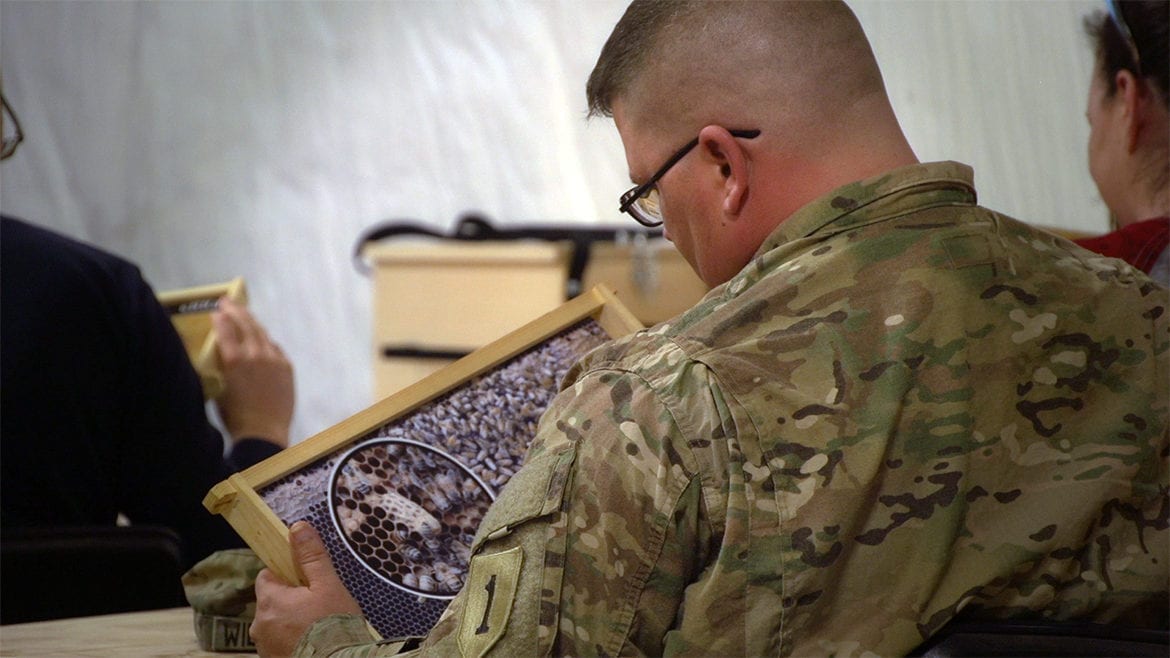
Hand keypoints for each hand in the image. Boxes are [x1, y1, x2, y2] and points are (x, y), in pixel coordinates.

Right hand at [211, 297, 294, 446]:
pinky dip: (265, 341)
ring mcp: (274, 359)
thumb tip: (217, 351)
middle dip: (236, 310)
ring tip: (244, 315)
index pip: (226, 329)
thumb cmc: (234, 416)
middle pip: (246, 324)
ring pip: (262, 334)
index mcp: (234, 360)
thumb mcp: (218, 388)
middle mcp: (256, 354)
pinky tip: (261, 340)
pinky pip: (275, 348)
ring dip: (251, 322)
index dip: (220, 318)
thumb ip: (219, 366)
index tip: (215, 311)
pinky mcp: (287, 367)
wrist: (263, 433)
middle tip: (228, 301)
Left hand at [252, 521, 364, 656]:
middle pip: (271, 601)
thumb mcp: (328, 586)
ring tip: (317, 627)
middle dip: (290, 600)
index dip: (286, 575)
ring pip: (275, 624)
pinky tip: (312, 642)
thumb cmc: (334, 627)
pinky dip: (292, 640)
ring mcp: (264, 646)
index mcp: (270, 600)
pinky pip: (279, 642)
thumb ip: (311, 557)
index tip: (305, 581)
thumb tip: (297, 528)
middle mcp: (259, 624)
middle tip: (317, 606)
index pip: (266, 576)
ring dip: (290, 622)